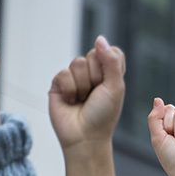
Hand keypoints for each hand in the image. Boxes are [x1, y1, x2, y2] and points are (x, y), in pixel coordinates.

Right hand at [48, 36, 124, 153]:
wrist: (85, 137)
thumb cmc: (104, 115)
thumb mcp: (115, 87)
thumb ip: (110, 61)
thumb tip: (99, 38)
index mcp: (110, 73)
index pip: (111, 51)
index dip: (110, 64)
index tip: (110, 82)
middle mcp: (93, 73)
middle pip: (94, 55)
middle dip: (96, 77)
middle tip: (96, 95)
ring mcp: (75, 78)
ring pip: (78, 63)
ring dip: (83, 85)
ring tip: (83, 100)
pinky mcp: (59, 84)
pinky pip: (63, 74)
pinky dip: (70, 90)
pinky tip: (72, 102)